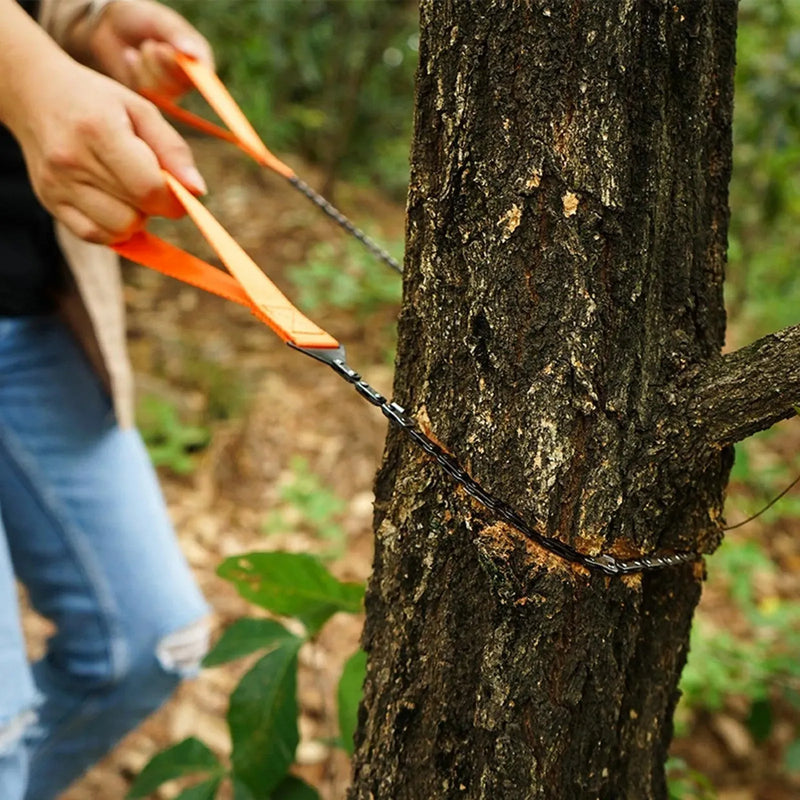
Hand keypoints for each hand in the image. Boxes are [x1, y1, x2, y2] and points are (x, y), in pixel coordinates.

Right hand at [7, 51, 205, 243]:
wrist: (37, 95)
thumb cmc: (100, 103)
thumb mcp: (142, 112)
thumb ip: (174, 152)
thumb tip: (197, 192)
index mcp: (98, 130)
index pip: (148, 188)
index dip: (174, 200)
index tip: (180, 192)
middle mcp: (71, 160)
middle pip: (135, 214)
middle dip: (154, 205)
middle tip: (147, 181)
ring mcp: (57, 185)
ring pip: (118, 230)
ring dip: (135, 218)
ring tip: (126, 189)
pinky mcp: (50, 202)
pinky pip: (95, 236)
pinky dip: (114, 227)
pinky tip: (113, 202)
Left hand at [85, 0, 213, 98]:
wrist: (111, 25)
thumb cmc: (141, 17)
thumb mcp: (159, 20)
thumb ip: (176, 34)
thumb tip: (192, 53)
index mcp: (199, 60)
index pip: (206, 78)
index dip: (197, 78)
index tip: (184, 69)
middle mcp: (188, 79)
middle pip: (180, 84)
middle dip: (161, 62)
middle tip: (152, 44)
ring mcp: (170, 91)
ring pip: (161, 89)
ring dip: (146, 65)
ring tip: (140, 49)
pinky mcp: (151, 97)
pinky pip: (146, 92)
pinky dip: (135, 71)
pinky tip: (131, 58)